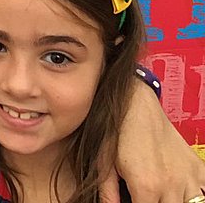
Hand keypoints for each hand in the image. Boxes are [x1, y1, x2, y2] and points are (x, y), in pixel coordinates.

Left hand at [107, 80, 204, 202]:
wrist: (136, 105)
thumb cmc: (117, 132)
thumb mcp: (104, 164)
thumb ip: (107, 194)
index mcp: (146, 186)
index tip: (133, 202)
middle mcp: (172, 185)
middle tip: (145, 198)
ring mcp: (188, 177)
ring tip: (161, 196)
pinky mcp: (198, 167)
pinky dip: (198, 196)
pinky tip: (182, 193)